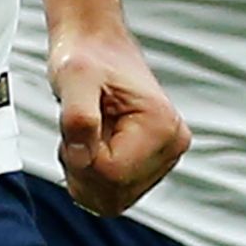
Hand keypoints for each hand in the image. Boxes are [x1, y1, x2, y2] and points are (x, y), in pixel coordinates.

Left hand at [51, 26, 187, 213]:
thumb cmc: (87, 56)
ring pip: (111, 200)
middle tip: (78, 130)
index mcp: (162, 126)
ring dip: (85, 174)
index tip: (76, 127)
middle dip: (83, 169)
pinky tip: (91, 144)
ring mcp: (163, 158)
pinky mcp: (149, 165)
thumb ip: (77, 118)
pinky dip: (91, 176)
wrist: (94, 45)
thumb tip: (83, 157)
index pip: (113, 174)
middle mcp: (171, 146)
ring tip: (86, 134)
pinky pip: (112, 193)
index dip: (81, 158)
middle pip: (114, 194)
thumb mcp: (74, 78)